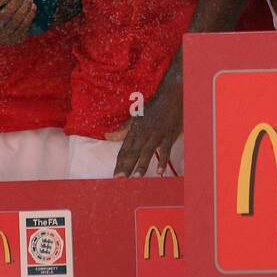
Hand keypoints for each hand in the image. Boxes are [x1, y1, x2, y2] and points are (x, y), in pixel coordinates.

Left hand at [113, 58, 181, 176]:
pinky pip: (165, 149)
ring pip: (147, 152)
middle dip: (126, 166)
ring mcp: (156, 135)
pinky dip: (162, 160)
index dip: (119, 163)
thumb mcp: (136, 117)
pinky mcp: (168, 135)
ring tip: (136, 178)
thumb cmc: (153, 107)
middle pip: (133, 152)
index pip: (124, 150)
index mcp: (135, 130)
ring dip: (142, 165)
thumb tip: (107, 136)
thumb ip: (122, 130)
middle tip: (119, 180)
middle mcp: (144, 133)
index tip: (114, 176)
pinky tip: (160, 172)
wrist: (170, 95)